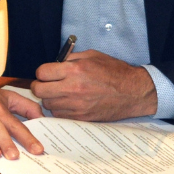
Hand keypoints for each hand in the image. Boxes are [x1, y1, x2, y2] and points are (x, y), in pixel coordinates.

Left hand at [32, 50, 157, 120]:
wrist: (134, 92)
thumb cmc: (114, 71)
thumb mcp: (91, 56)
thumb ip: (70, 58)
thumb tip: (54, 64)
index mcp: (74, 70)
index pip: (42, 73)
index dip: (43, 72)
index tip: (47, 73)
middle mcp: (73, 88)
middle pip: (40, 90)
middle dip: (41, 86)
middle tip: (48, 84)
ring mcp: (77, 105)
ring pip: (48, 104)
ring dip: (50, 98)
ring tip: (60, 93)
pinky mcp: (82, 117)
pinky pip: (59, 115)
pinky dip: (60, 109)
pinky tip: (68, 103)